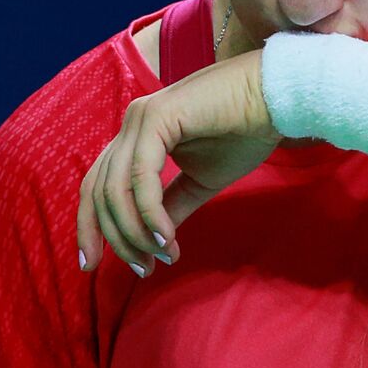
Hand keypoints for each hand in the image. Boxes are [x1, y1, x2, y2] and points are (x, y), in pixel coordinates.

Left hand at [76, 49, 281, 275]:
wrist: (277, 98)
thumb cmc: (246, 132)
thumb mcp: (202, 181)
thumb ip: (171, 206)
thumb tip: (152, 241)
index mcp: (139, 135)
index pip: (98, 185)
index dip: (90, 227)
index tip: (94, 266)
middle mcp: (133, 123)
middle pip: (99, 191)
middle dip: (115, 238)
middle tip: (143, 269)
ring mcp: (141, 117)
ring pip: (115, 188)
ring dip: (134, 231)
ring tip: (162, 255)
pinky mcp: (158, 116)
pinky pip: (141, 177)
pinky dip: (149, 213)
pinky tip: (167, 237)